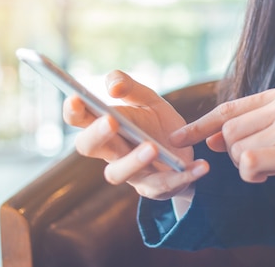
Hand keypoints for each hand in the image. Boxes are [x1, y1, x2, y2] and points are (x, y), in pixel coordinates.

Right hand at [63, 70, 208, 199]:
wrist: (185, 150)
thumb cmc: (157, 123)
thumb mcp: (147, 99)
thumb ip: (129, 87)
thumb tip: (113, 87)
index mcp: (105, 126)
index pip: (79, 119)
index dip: (73, 111)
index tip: (77, 99)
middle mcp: (111, 151)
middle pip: (89, 147)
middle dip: (97, 135)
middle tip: (111, 121)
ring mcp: (130, 173)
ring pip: (119, 173)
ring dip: (133, 161)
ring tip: (152, 147)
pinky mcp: (154, 188)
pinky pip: (163, 186)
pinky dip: (182, 177)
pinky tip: (201, 166)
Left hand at [170, 86, 274, 199]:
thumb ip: (250, 130)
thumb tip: (208, 137)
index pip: (228, 108)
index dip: (199, 124)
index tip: (178, 138)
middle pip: (228, 129)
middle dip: (231, 152)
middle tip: (255, 162)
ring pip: (235, 146)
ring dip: (245, 165)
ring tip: (270, 168)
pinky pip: (248, 162)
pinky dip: (251, 174)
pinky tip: (268, 175)